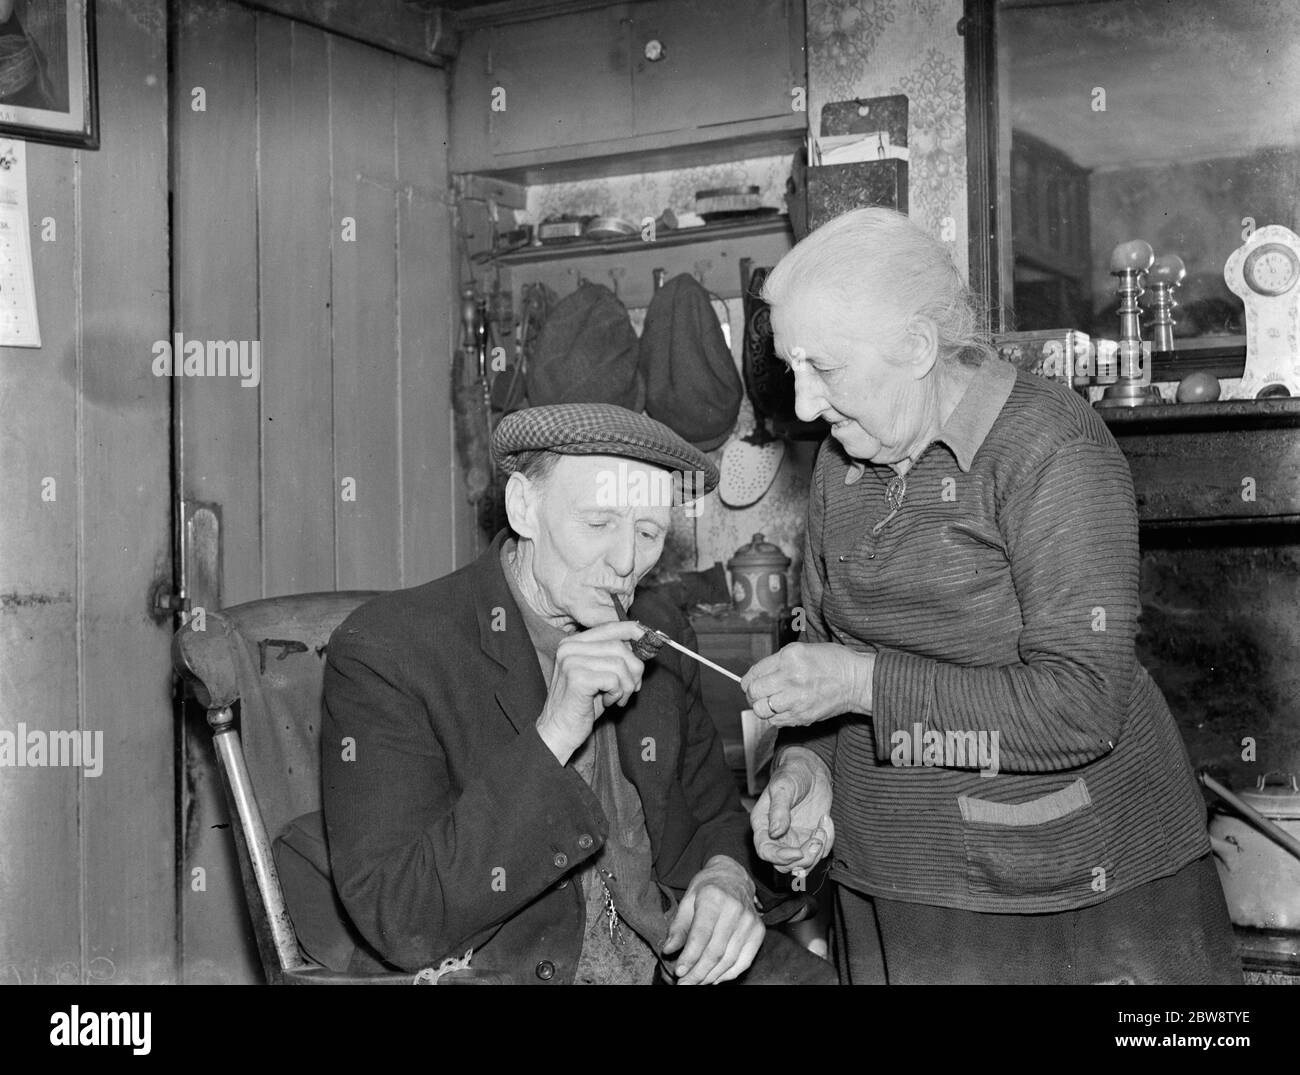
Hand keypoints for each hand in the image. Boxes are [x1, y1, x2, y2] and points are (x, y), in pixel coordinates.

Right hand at [535, 620, 647, 764]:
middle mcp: (569, 648)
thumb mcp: (600, 674)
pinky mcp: (577, 678)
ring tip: (617, 698)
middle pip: (619, 645)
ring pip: (619, 663)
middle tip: (632, 688)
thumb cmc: (582, 704)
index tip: (648, 639)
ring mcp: (571, 662)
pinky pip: (614, 680)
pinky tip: (608, 702)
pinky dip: (618, 693)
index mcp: (572, 642)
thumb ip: (615, 656)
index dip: (633, 631)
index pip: (609, 627)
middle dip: (634, 668)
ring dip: (627, 685)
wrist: (558, 731)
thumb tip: (642, 642)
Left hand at [662, 856, 763, 984]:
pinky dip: (728, 974)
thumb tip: (668, 950)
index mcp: (714, 897)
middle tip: (684, 984)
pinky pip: (744, 961)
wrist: (733, 876)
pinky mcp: (759, 931)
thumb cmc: (707, 888)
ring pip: (729, 960)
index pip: (701, 935)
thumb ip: (678, 926)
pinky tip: (714, 978)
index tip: (679, 972)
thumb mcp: (687, 900)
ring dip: (711, 976)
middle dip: (698, 973)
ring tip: (696, 983)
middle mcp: (735, 909)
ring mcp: (750, 921)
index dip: (689, 957)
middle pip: (715, 951)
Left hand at [741, 641, 873, 727]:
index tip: (749, 684)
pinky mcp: (802, 716)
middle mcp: (790, 678)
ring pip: (761, 710)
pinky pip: (776, 721)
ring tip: (770, 703)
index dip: (748, 681)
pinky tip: (784, 709)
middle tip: (758, 694)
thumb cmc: (833, 662)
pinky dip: (775, 717)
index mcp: (789, 657)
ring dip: (762, 707)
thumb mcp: (802, 650)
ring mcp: (795, 699)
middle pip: (754, 693)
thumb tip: (757, 675)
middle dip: (752, 695)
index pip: (754, 673)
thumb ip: (778, 662)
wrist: (856, 681)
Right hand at [751, 747, 833, 872]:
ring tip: (822, 827)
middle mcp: (777, 837)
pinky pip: (821, 852)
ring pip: (804, 864)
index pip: (765, 851)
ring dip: (817, 851)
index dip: (780, 857)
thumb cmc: (792, 774)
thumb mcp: (783, 787)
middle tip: (817, 840)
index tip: (797, 852)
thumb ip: (779, 809)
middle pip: (785, 865)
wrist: (811, 769)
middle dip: (804, 858)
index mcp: (763, 824)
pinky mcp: (811, 838)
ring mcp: (795, 839)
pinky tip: (825, 820)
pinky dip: (827, 840)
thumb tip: (774, 832)